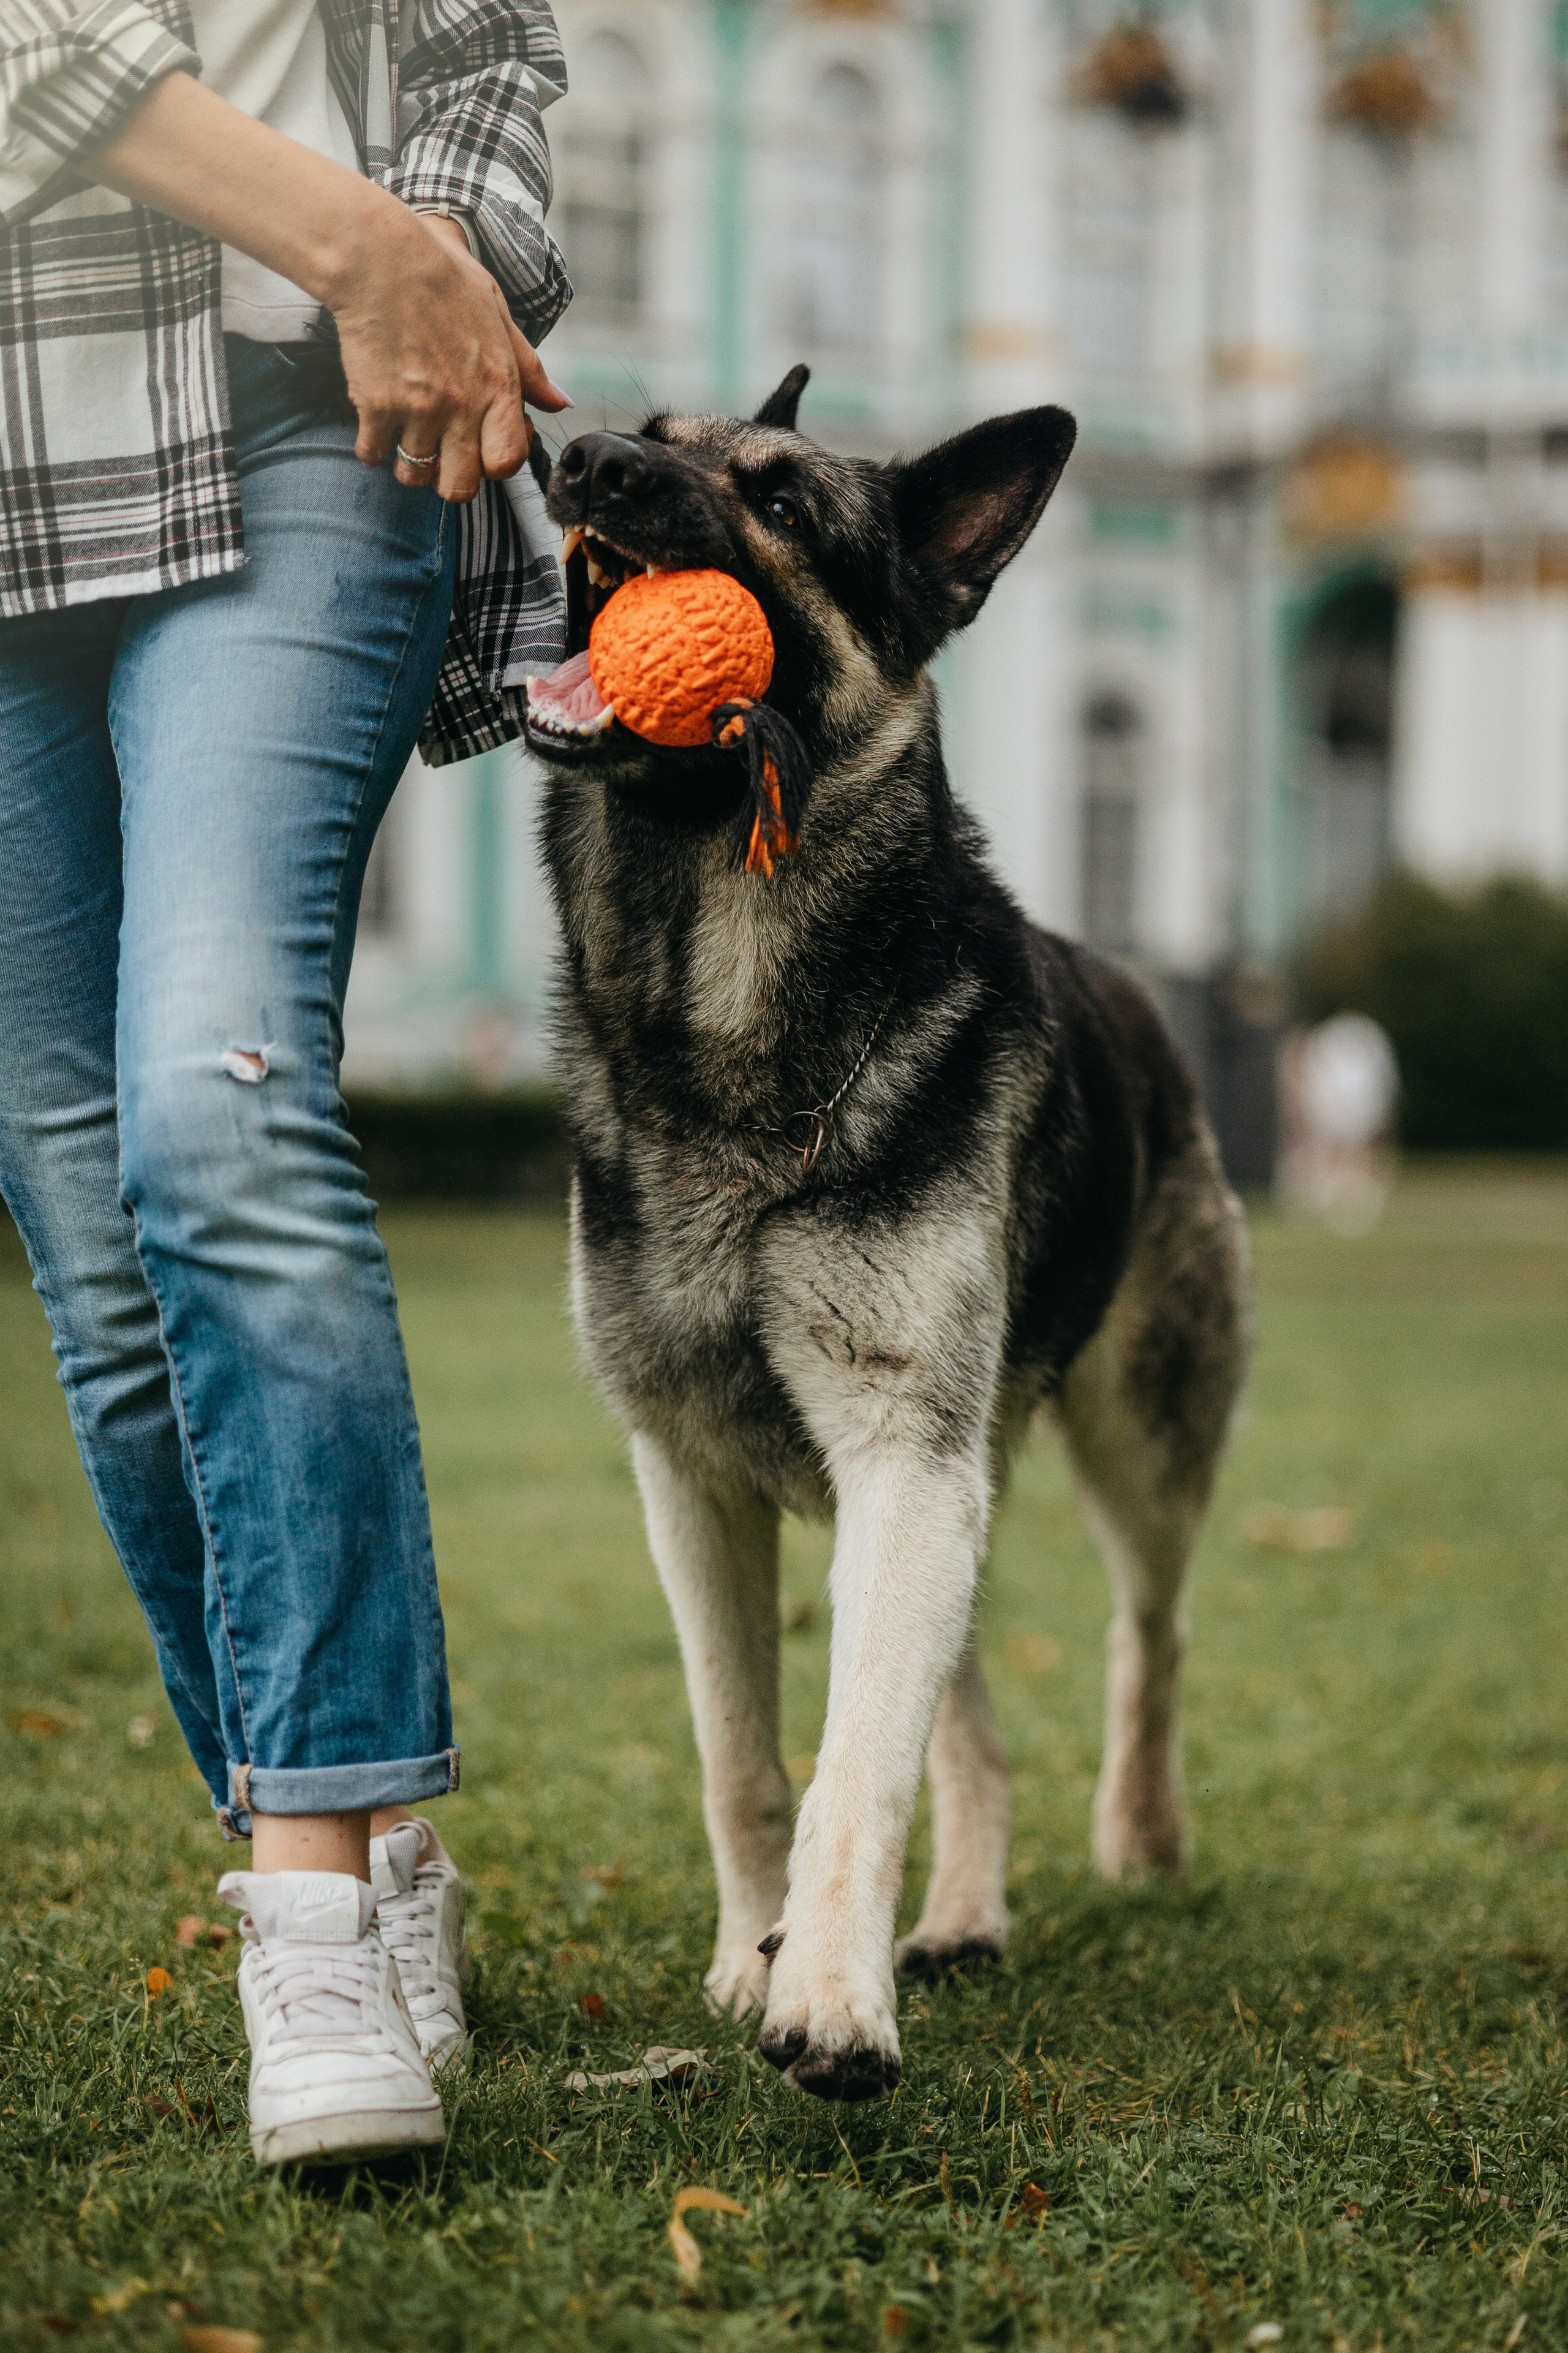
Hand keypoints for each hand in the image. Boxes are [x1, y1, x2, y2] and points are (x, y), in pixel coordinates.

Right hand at [328, 208, 570, 502]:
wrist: (380, 256)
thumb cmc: (442, 276)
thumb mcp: (498, 312)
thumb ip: (528, 367)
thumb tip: (560, 404)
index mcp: (497, 385)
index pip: (508, 462)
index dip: (495, 464)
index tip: (481, 446)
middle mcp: (462, 405)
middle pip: (461, 487)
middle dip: (450, 478)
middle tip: (439, 453)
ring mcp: (418, 409)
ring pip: (414, 476)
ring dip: (408, 462)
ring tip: (405, 434)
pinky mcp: (376, 405)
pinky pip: (372, 452)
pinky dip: (370, 445)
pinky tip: (373, 421)